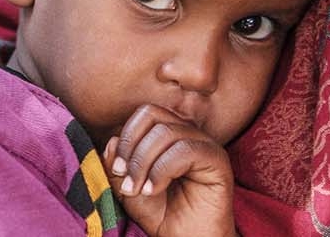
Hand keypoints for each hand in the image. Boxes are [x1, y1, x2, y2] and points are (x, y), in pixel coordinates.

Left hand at [104, 104, 238, 236]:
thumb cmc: (161, 215)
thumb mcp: (128, 188)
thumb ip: (116, 165)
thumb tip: (112, 141)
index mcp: (170, 133)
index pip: (145, 114)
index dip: (126, 137)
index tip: (117, 169)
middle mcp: (189, 134)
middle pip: (153, 117)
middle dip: (132, 150)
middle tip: (127, 183)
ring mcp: (205, 144)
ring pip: (166, 132)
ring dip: (144, 162)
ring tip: (140, 190)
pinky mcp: (217, 160)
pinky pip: (185, 150)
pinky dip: (162, 170)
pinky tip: (155, 190)